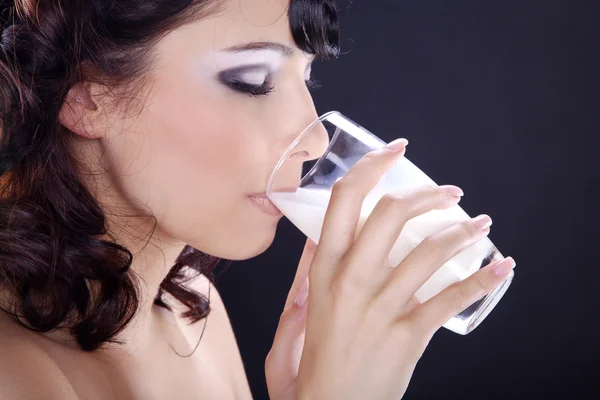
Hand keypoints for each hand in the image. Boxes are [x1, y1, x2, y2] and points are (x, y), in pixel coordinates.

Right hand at [266, 139, 515, 399]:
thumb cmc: (312, 369)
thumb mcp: (293, 318)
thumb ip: (302, 277)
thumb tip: (315, 241)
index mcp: (322, 271)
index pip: (344, 201)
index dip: (372, 166)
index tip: (395, 151)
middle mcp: (352, 281)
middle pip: (392, 214)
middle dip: (426, 194)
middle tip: (448, 192)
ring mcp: (382, 307)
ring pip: (430, 250)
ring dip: (462, 231)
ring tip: (479, 224)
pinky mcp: (409, 333)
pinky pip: (452, 298)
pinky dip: (482, 280)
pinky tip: (501, 268)